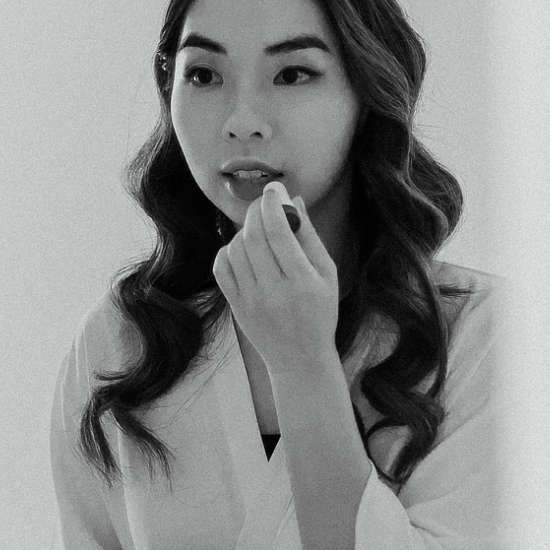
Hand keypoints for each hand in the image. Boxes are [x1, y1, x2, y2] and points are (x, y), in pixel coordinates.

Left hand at [212, 181, 338, 380]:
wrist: (300, 359)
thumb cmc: (319, 313)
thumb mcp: (327, 275)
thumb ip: (310, 237)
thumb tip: (294, 201)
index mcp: (303, 282)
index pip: (279, 232)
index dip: (272, 204)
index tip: (273, 189)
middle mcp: (274, 291)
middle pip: (254, 236)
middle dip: (257, 211)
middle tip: (265, 204)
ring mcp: (251, 301)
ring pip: (236, 249)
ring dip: (245, 231)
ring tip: (259, 233)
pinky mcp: (236, 307)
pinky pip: (221, 267)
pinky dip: (228, 251)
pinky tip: (242, 250)